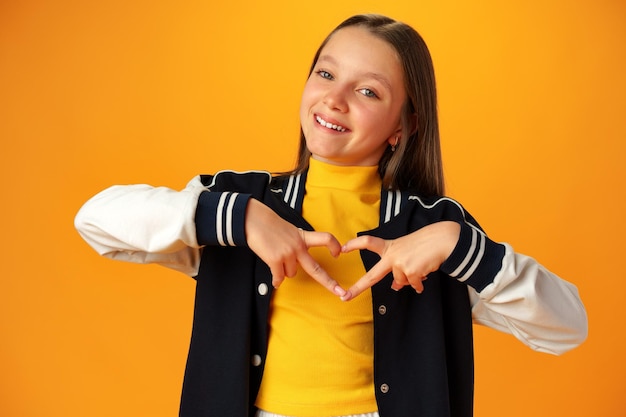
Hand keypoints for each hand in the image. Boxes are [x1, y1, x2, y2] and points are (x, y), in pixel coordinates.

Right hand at [244, 199, 345, 296]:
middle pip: (316, 268)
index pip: (325, 239)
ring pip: (291, 274)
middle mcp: (298, 246)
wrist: (255, 220)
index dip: (334, 246)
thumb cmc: (270, 226)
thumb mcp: (290, 231)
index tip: (339, 253)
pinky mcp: (275, 260)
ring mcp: (287, 254)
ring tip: (276, 258)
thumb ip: (298, 244)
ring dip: (284, 270)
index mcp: (303, 237)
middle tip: (340, 292)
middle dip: (329, 282)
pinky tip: (275, 280)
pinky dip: (276, 280)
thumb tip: (297, 264)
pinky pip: (279, 278)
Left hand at [340, 221, 460, 300]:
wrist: (442, 240)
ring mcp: (400, 264)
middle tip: (345, 297)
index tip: (342, 248)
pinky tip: (425, 275)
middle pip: (372, 276)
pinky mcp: (411, 272)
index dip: (354, 245)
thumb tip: (396, 287)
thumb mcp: (406, 251)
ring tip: (420, 267)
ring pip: (401, 282)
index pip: (368, 242)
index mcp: (389, 247)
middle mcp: (392, 256)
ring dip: (411, 279)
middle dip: (358, 288)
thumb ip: (397, 267)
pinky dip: (419, 284)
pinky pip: (413, 285)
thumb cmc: (425, 244)